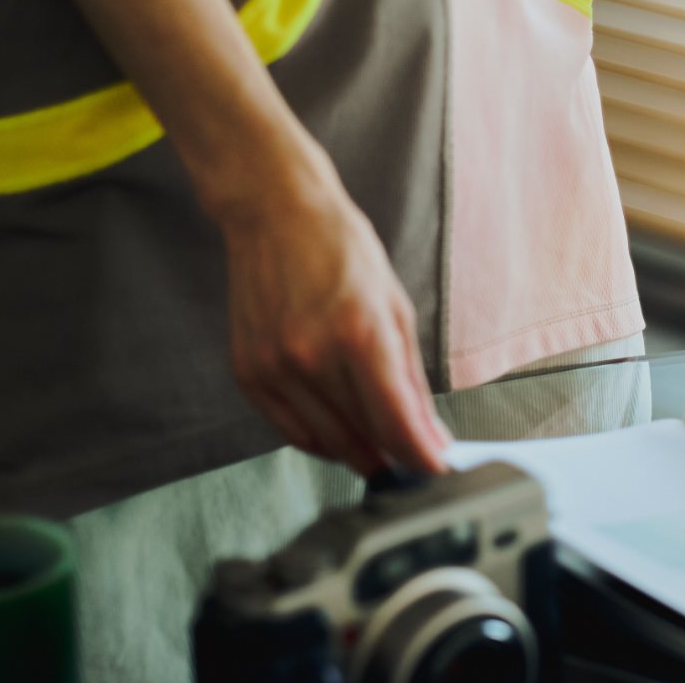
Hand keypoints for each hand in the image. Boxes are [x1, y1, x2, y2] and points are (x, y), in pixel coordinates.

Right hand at [218, 174, 449, 474]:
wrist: (275, 215)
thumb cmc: (342, 251)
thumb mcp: (395, 307)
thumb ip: (410, 379)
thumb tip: (429, 435)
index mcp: (359, 333)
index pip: (395, 421)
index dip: (421, 455)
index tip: (437, 469)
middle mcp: (312, 356)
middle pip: (363, 437)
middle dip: (395, 454)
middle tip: (413, 456)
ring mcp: (274, 367)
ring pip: (326, 442)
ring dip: (359, 450)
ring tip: (380, 442)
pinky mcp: (247, 373)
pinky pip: (290, 430)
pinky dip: (320, 438)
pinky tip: (340, 428)